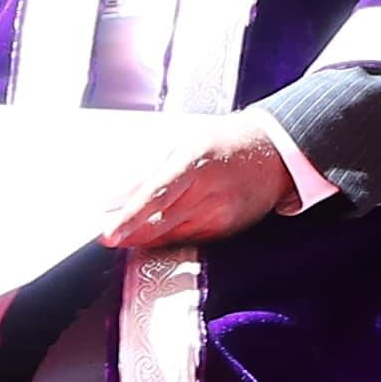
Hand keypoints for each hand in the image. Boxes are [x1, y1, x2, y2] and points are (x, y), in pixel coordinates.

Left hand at [99, 133, 309, 252]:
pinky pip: (186, 239)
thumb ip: (148, 173)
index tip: (108, 234)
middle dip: (128, 233)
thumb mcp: (182, 144)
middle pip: (158, 224)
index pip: (155, 196)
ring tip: (132, 226)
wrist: (275, 153)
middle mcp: (209, 192)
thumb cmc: (223, 142)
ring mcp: (220, 214)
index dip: (129, 218)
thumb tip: (112, 199)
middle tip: (106, 234)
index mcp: (194, 162)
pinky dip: (169, 234)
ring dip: (146, 234)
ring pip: (169, 236)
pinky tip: (164, 223)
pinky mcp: (226, 229)